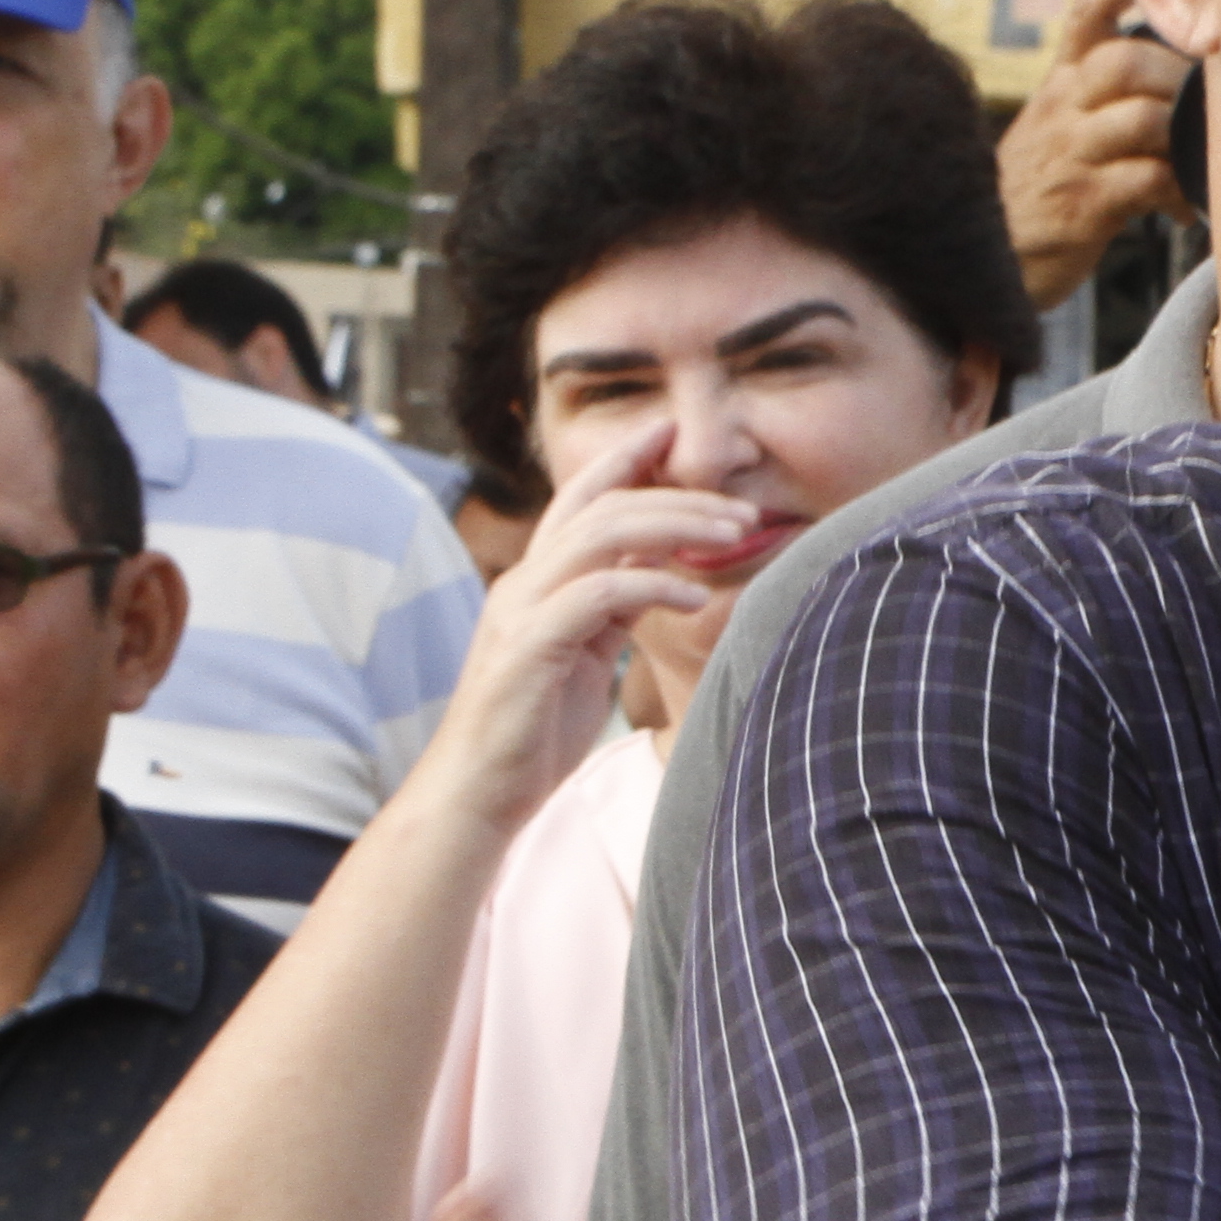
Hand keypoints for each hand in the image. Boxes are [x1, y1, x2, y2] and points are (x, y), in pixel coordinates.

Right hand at [413, 414, 752, 840]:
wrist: (481, 791)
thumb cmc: (535, 729)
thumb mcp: (586, 654)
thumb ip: (611, 608)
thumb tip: (660, 572)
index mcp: (536, 579)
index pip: (580, 498)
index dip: (624, 458)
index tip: (671, 429)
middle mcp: (524, 581)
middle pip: (603, 506)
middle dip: (675, 495)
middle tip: (739, 509)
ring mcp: (522, 610)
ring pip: (601, 534)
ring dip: (675, 526)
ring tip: (732, 536)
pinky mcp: (530, 646)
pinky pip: (599, 594)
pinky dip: (653, 584)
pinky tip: (697, 594)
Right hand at [998, 0, 1187, 309]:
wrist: (992, 257)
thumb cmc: (1043, 189)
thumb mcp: (1058, 129)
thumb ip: (1103, 96)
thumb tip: (1188, 77)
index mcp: (1060, 83)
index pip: (1087, 15)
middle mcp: (1061, 108)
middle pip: (1126, 62)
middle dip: (1178, 75)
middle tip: (1210, 105)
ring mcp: (1070, 155)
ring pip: (1142, 118)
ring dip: (1185, 135)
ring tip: (1203, 158)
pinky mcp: (1082, 203)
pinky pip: (1147, 181)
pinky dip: (1178, 192)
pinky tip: (1182, 209)